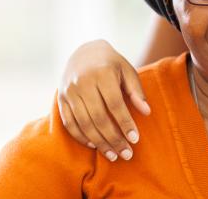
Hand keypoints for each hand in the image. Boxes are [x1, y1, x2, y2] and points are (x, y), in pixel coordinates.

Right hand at [57, 39, 150, 160]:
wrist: (83, 52)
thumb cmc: (111, 64)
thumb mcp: (127, 71)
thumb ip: (136, 91)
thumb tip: (146, 112)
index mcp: (102, 73)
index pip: (115, 103)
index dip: (125, 122)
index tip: (135, 139)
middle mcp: (83, 83)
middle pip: (98, 117)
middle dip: (113, 138)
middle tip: (126, 154)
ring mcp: (69, 92)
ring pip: (83, 123)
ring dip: (98, 142)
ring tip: (113, 155)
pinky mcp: (61, 99)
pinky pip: (69, 123)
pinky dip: (81, 137)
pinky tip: (94, 145)